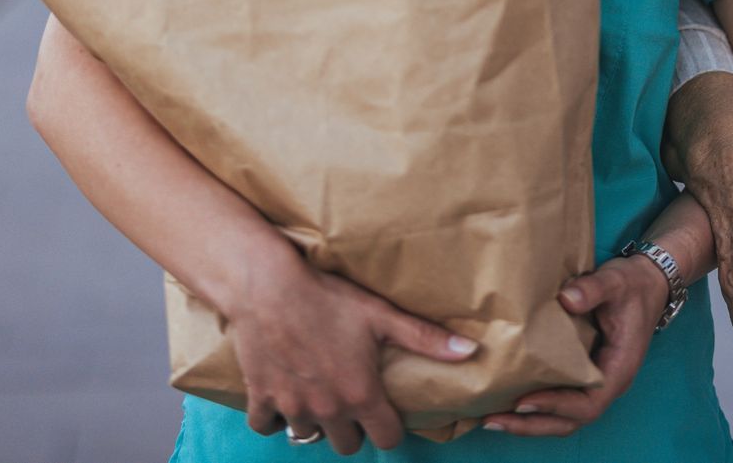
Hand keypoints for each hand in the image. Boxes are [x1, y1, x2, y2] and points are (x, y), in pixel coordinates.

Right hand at [225, 247, 477, 455]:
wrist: (268, 287)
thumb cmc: (328, 298)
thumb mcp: (381, 315)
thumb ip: (425, 339)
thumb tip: (470, 351)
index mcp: (360, 395)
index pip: (387, 439)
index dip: (391, 428)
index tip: (387, 412)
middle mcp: (327, 410)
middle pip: (347, 446)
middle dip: (353, 429)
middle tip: (352, 402)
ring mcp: (292, 407)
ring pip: (307, 436)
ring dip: (315, 422)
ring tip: (319, 395)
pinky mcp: (261, 397)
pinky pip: (266, 426)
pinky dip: (273, 417)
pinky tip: (284, 395)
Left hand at [479, 254, 668, 436]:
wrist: (647, 283)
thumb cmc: (632, 285)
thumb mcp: (616, 281)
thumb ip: (593, 289)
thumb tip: (566, 299)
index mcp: (618, 369)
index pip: (588, 403)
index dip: (556, 406)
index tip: (523, 400)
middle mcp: (607, 384)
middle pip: (570, 421)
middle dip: (532, 424)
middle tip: (493, 420)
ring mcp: (595, 382)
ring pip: (563, 417)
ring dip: (530, 422)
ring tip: (492, 418)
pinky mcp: (583, 375)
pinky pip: (559, 400)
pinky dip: (535, 407)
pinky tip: (506, 400)